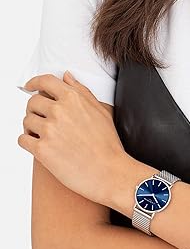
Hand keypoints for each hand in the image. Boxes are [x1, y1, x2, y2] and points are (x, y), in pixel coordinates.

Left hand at [18, 71, 127, 205]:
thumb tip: (67, 77)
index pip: (45, 81)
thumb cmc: (108, 143)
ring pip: (26, 121)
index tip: (30, 86)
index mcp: (73, 99)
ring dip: (32, 127)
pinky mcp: (41, 150)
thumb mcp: (100, 110)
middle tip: (44, 119)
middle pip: (32, 102)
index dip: (34, 82)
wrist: (109, 171)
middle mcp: (59, 111)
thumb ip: (81, 91)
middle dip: (36, 110)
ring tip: (46, 135)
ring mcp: (49, 130)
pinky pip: (22, 139)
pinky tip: (40, 145)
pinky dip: (28, 141)